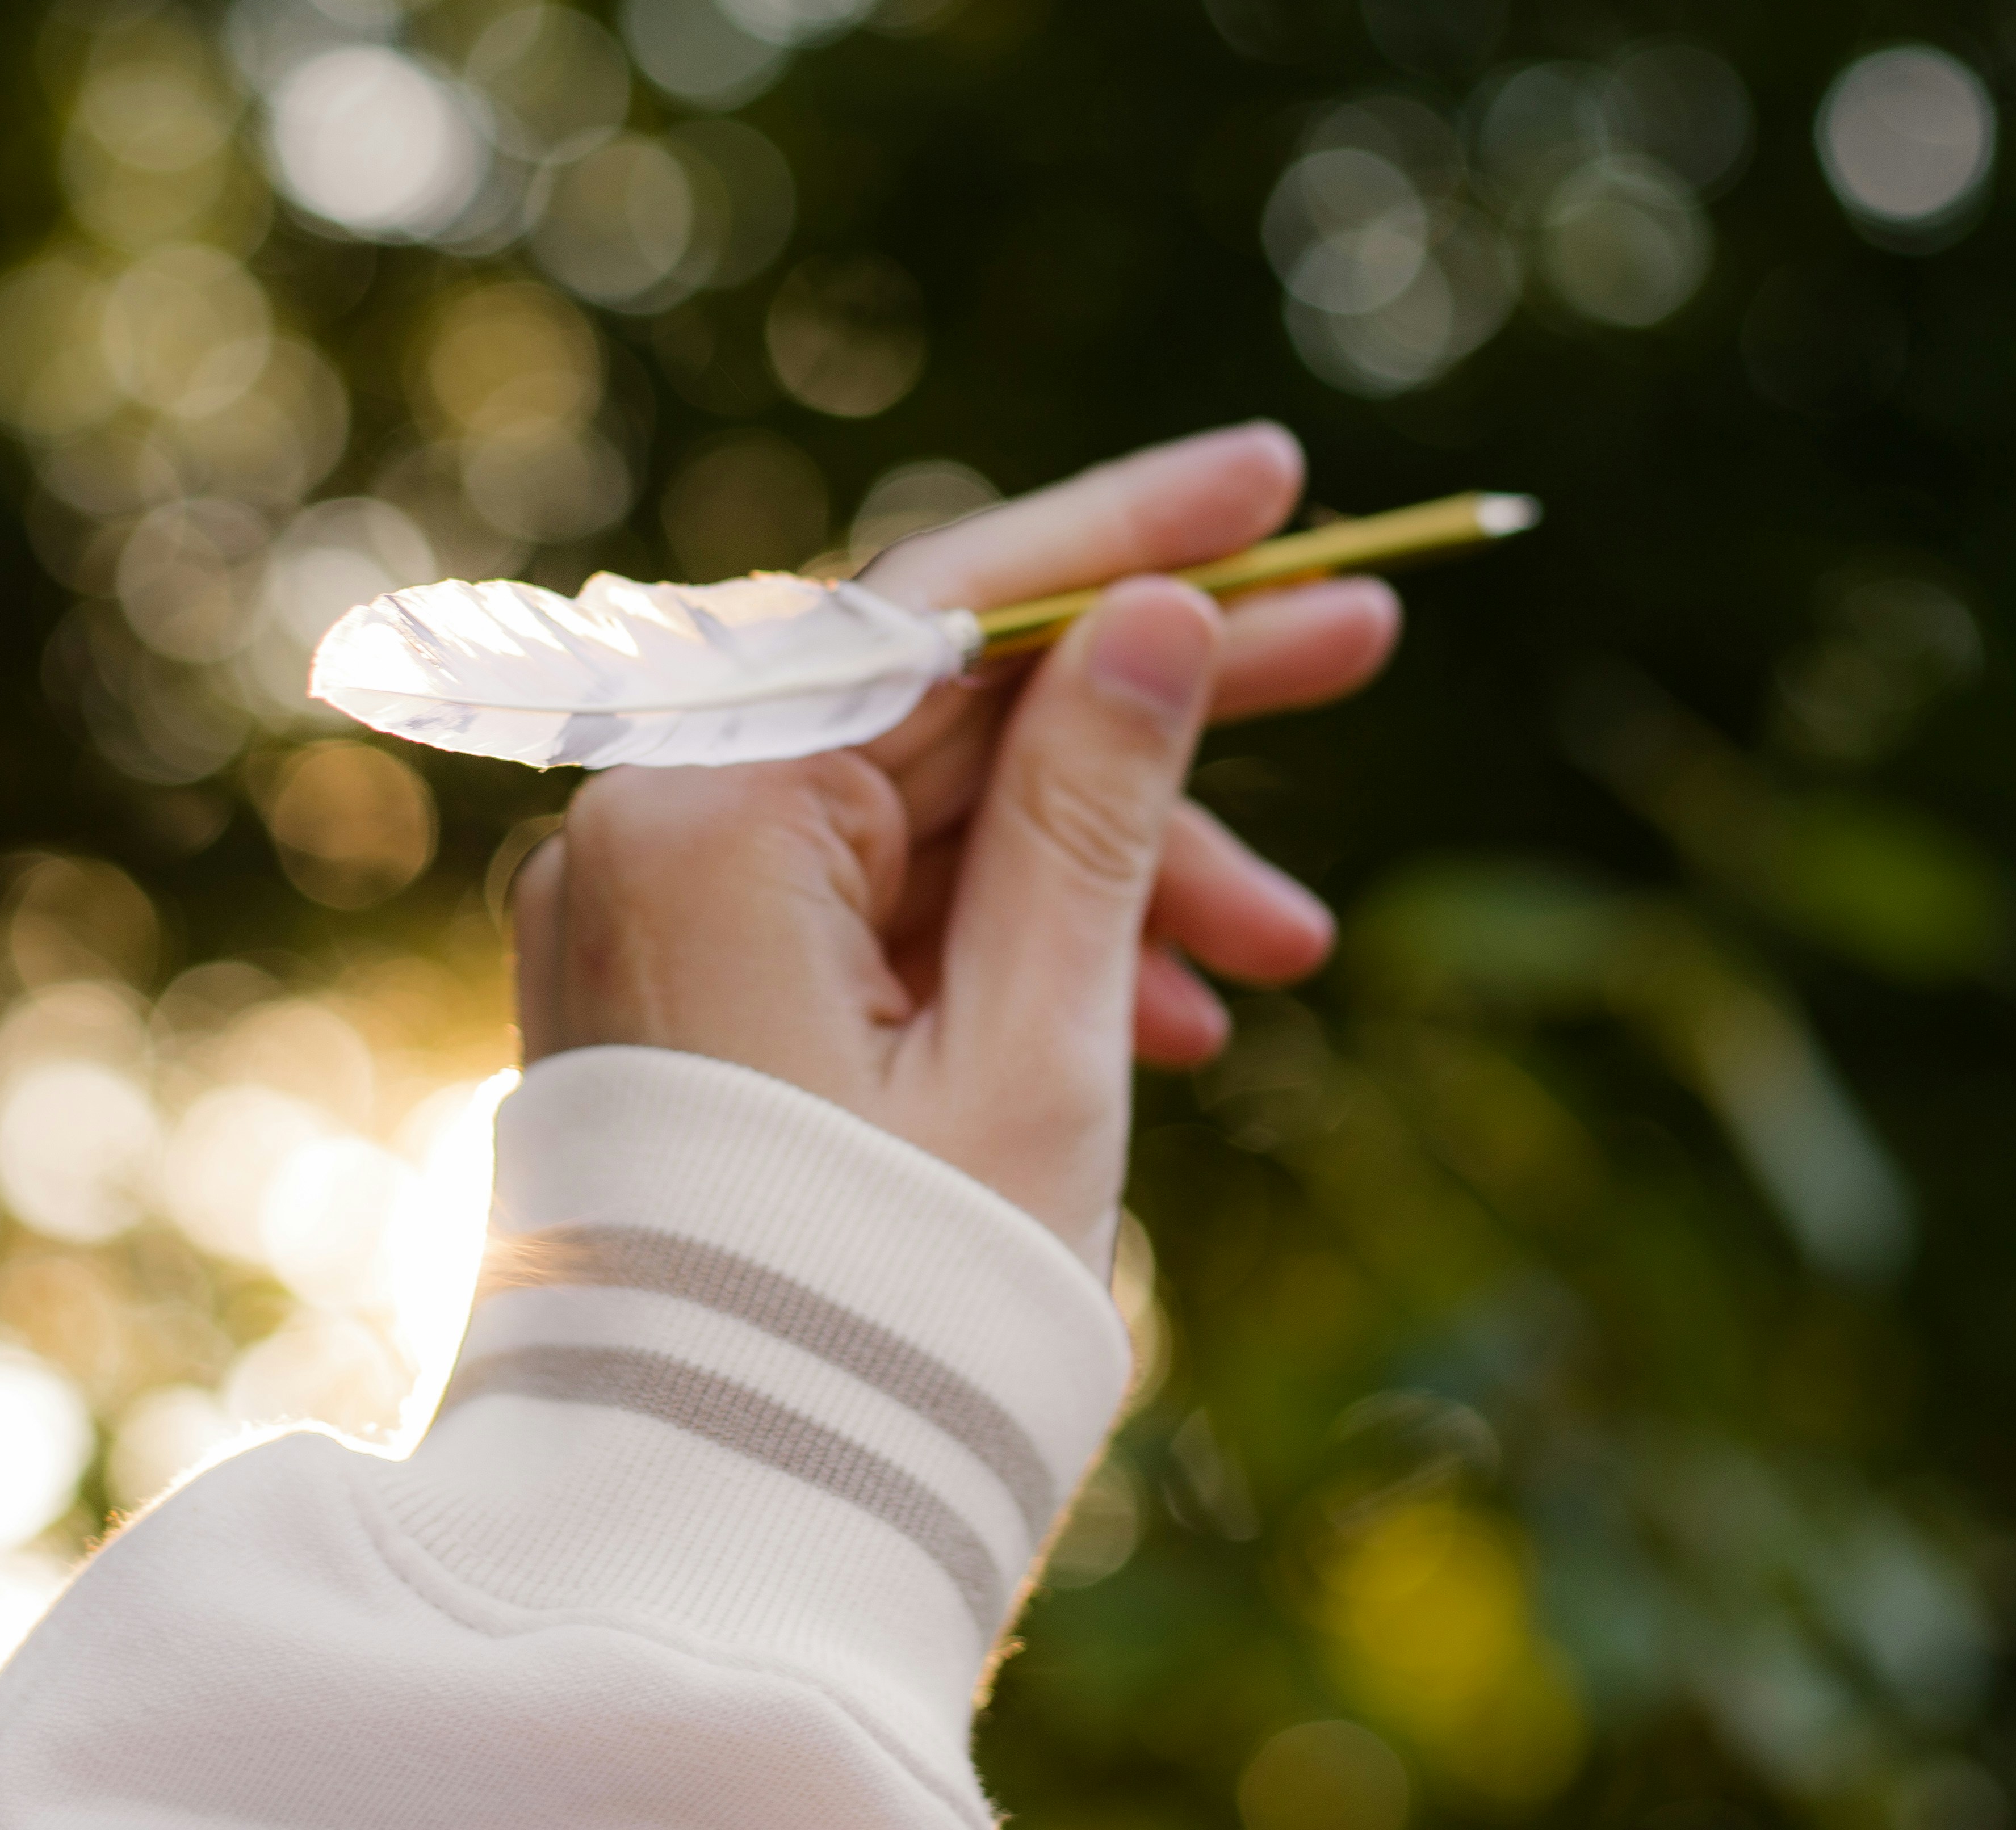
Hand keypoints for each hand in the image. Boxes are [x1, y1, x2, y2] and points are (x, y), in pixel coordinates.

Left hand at [507, 422, 1401, 1263]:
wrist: (716, 1532)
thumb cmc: (879, 1308)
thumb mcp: (1032, 1048)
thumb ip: (1092, 812)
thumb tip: (1159, 614)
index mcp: (703, 816)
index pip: (940, 607)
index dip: (1129, 534)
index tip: (1281, 483)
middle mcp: (650, 830)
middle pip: (947, 700)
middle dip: (1161, 699)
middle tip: (1365, 644)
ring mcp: (664, 911)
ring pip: (932, 816)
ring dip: (1113, 861)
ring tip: (1286, 954)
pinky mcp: (695, 986)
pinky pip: (878, 910)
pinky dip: (1017, 943)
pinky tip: (1168, 1018)